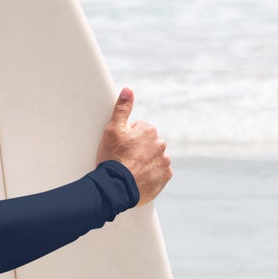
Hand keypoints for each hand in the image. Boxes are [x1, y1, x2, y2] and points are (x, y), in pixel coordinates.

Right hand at [96, 88, 171, 204]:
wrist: (116, 187)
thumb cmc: (112, 158)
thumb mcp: (113, 130)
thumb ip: (122, 109)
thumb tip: (128, 90)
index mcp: (149, 131)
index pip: (139, 131)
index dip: (128, 140)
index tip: (121, 149)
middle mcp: (160, 144)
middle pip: (149, 144)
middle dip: (139, 150)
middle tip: (125, 160)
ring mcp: (164, 161)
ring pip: (155, 158)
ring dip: (146, 162)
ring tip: (131, 171)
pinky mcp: (165, 177)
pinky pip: (160, 173)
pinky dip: (152, 174)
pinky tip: (140, 178)